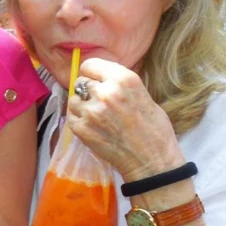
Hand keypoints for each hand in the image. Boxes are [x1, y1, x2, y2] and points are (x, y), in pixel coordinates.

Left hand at [66, 58, 182, 179]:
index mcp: (124, 79)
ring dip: (82, 106)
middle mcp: (105, 92)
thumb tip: (99, 76)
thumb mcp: (142, 94)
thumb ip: (119, 84)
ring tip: (98, 117)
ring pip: (74, 99)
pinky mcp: (80, 128)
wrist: (152, 161)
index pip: (90, 64)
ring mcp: (90, 111)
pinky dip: (79, 120)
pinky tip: (94, 127)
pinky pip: (71, 116)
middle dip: (88, 90)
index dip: (93, 73)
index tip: (96, 80)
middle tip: (100, 102)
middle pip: (81, 81)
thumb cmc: (154, 129)